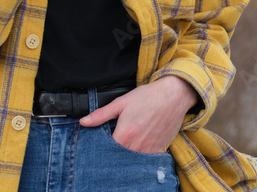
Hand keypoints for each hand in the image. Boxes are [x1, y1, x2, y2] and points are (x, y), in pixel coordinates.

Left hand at [79, 76, 197, 153]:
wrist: (173, 95)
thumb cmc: (147, 97)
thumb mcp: (121, 102)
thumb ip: (101, 114)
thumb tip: (83, 122)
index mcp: (124, 135)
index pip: (107, 152)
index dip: (102, 151)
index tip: (103, 146)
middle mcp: (136, 146)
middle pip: (120, 158)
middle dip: (115, 154)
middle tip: (116, 145)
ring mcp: (149, 150)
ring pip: (133, 161)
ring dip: (129, 156)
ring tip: (128, 146)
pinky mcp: (159, 150)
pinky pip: (148, 160)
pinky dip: (143, 157)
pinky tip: (140, 148)